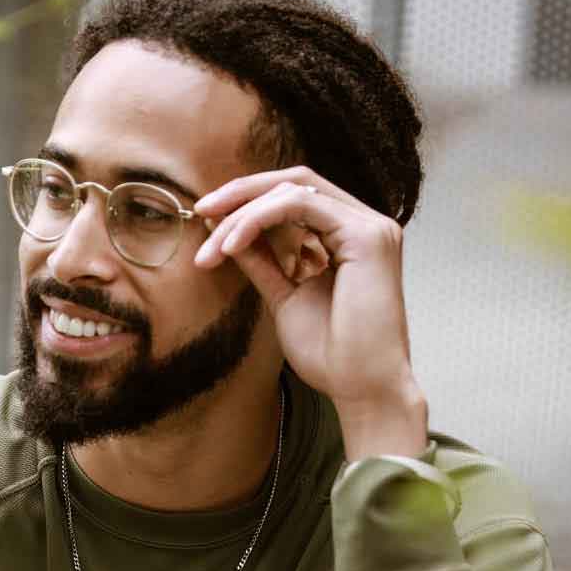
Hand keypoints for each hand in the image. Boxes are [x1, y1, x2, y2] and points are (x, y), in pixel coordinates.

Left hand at [194, 167, 424, 448]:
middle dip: (242, 192)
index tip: (207, 220)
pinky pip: (301, 206)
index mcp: (346, 237)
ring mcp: (369, 226)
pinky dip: (259, 219)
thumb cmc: (331, 355)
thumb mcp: (284, 297)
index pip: (294, 198)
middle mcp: (361, 224)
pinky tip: (232, 243)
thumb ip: (263, 262)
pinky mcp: (367, 235)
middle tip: (201, 210)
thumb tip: (228, 233)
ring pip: (294, 190)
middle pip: (295, 182)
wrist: (362, 388)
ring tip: (213, 245)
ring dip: (244, 212)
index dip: (249, 201)